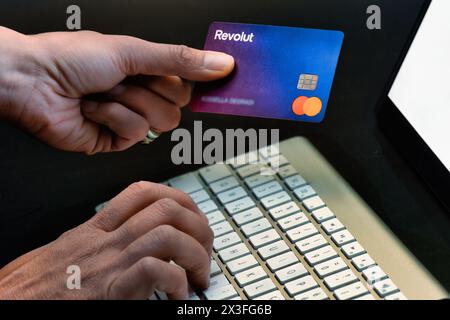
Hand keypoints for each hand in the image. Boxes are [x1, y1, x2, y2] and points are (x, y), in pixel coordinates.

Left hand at [0, 27, 233, 153]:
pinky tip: (93, 109)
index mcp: (146, 70)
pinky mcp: (114, 140)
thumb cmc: (72, 58)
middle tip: (124, 79)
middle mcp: (140, 95)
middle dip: (148, 91)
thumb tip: (221, 63)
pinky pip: (135, 135)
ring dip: (129, 103)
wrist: (32, 82)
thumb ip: (180, 60)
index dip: (185, 81)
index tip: (189, 78)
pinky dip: (112, 118)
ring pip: (159, 123)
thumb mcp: (134, 51)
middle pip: (177, 107)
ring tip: (104, 92)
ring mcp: (128, 119)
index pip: (186, 84)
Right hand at [0, 182, 213, 298]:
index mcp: (96, 229)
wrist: (13, 306)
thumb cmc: (37, 288)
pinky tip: (176, 298)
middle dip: (198, 223)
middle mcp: (105, 240)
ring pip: (167, 233)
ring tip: (199, 275)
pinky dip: (177, 282)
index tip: (192, 217)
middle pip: (165, 207)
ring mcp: (108, 264)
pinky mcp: (109, 291)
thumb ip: (97, 241)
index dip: (178, 198)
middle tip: (205, 248)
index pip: (142, 192)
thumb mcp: (68, 252)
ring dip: (196, 253)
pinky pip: (156, 270)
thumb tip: (132, 240)